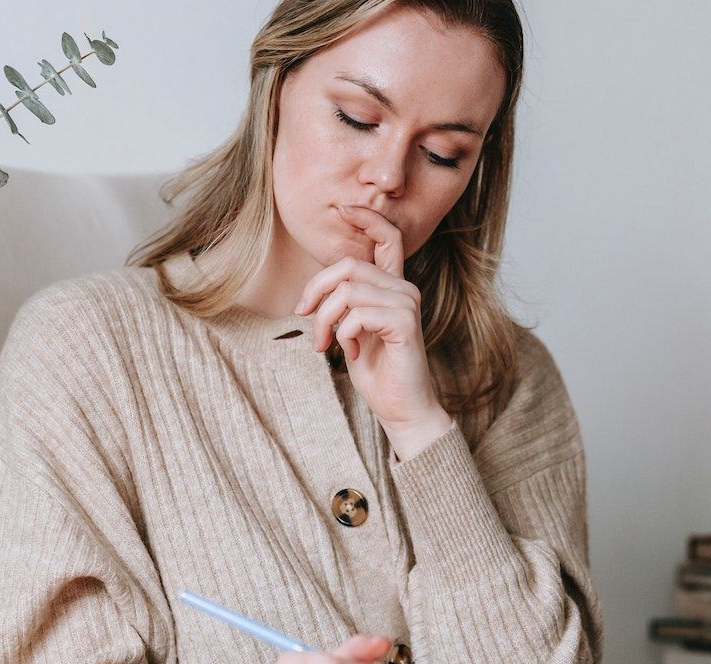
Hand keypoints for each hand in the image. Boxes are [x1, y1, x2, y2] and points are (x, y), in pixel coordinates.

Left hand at [295, 205, 452, 458]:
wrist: (400, 407)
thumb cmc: (375, 370)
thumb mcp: (352, 328)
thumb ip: (343, 302)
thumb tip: (317, 288)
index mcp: (392, 286)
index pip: (388, 237)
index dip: (366, 218)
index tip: (342, 208)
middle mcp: (403, 289)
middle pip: (349, 265)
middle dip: (317, 290)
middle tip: (304, 316)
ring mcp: (407, 304)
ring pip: (348, 291)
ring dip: (325, 321)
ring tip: (325, 344)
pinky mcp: (405, 323)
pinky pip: (357, 314)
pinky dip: (343, 335)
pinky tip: (349, 352)